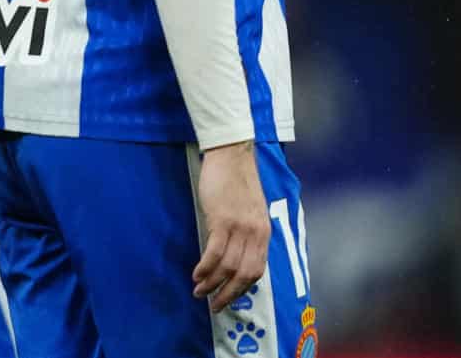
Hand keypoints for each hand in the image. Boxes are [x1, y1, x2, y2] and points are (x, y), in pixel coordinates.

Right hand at [193, 141, 268, 311]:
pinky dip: (205, 267)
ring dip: (212, 283)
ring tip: (199, 291)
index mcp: (264, 232)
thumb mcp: (251, 209)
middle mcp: (256, 233)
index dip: (242, 289)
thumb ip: (247, 231)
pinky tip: (196, 273)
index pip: (257, 270)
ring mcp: (240, 227)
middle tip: (214, 304)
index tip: (228, 298)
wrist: (232, 154)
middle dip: (228, 294)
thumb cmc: (236, 180)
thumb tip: (235, 253)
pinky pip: (214, 251)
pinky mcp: (222, 219)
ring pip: (228, 266)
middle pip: (244, 274)